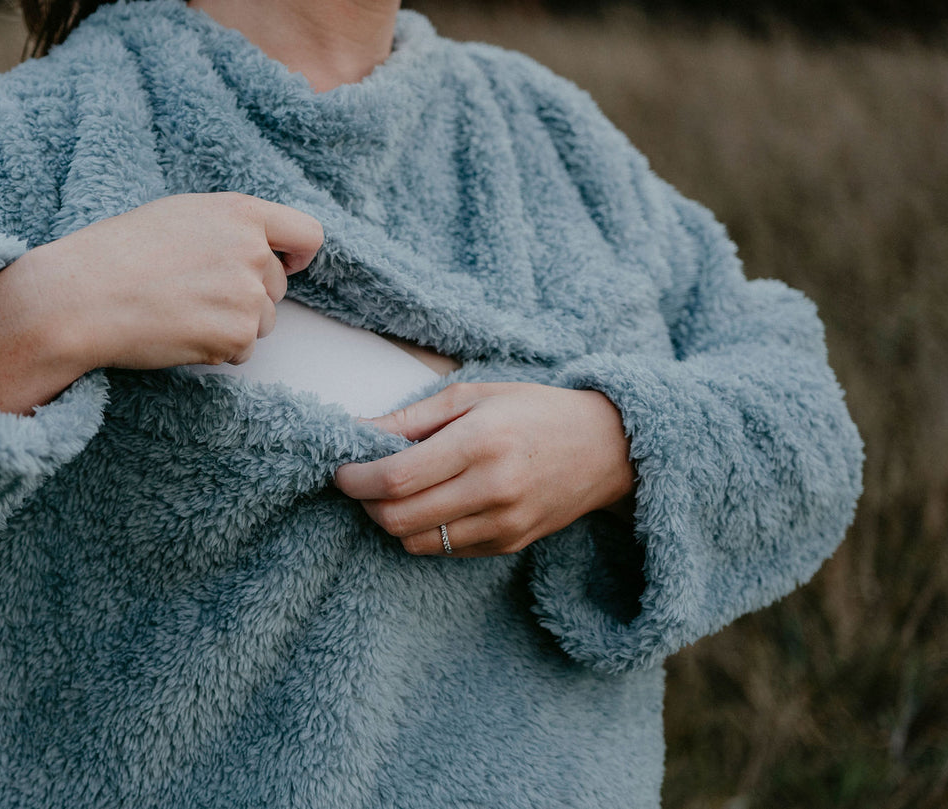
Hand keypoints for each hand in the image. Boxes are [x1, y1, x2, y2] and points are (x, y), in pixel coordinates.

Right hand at [32, 191, 323, 368]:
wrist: (81, 297)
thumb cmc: (116, 254)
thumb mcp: (178, 216)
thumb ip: (226, 228)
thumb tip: (259, 251)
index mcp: (239, 212)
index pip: (306, 234)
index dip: (297, 256)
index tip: (286, 266)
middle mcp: (252, 250)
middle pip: (277, 287)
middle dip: (246, 297)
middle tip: (193, 296)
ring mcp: (247, 294)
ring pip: (262, 322)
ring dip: (231, 326)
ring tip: (180, 314)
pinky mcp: (236, 334)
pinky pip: (242, 352)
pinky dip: (215, 351)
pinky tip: (178, 334)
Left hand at [332, 382, 635, 556]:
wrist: (607, 447)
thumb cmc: (534, 411)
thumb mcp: (473, 397)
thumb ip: (412, 419)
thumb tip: (357, 433)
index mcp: (480, 443)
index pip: (395, 477)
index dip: (355, 479)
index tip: (341, 470)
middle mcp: (492, 488)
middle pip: (398, 518)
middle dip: (366, 504)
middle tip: (361, 482)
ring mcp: (503, 523)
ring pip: (416, 542)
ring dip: (392, 521)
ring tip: (396, 492)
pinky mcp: (509, 544)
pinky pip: (444, 550)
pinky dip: (424, 531)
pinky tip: (431, 504)